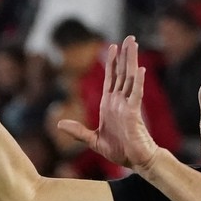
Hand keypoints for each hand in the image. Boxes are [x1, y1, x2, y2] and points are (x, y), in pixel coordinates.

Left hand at [58, 37, 158, 171]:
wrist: (135, 161)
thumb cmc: (119, 151)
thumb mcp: (93, 140)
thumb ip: (78, 131)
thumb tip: (59, 125)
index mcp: (110, 104)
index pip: (112, 78)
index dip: (112, 62)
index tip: (113, 46)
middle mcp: (120, 101)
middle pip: (123, 73)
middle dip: (125, 55)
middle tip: (130, 38)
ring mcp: (128, 105)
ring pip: (130, 78)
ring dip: (132, 61)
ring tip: (134, 44)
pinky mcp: (134, 114)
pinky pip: (136, 95)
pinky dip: (138, 82)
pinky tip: (140, 70)